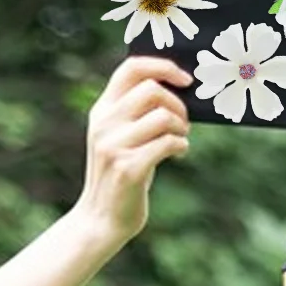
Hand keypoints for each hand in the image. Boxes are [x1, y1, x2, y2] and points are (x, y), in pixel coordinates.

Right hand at [75, 55, 191, 247]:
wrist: (101, 219)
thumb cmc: (120, 175)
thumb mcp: (119, 138)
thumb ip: (135, 112)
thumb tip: (177, 87)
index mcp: (101, 111)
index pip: (131, 69)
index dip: (162, 66)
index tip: (184, 79)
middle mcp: (104, 125)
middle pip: (152, 90)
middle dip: (178, 104)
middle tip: (183, 122)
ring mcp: (114, 147)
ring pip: (163, 117)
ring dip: (181, 128)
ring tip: (180, 139)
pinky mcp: (128, 169)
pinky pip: (168, 143)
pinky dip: (181, 146)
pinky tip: (179, 154)